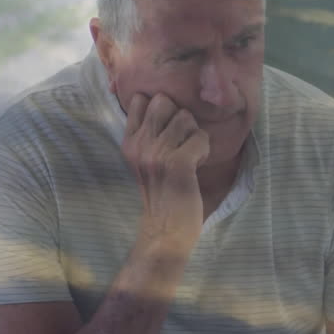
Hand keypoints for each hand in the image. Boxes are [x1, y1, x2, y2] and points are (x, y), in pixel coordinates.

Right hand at [121, 93, 209, 252]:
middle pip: (163, 101)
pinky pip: (200, 137)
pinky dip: (203, 149)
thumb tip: (169, 106)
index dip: (161, 108)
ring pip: (185, 117)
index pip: (140, 99)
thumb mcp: (145, 161)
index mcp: (129, 142)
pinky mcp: (178, 164)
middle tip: (182, 142)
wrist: (164, 233)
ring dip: (194, 135)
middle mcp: (139, 144)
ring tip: (189, 156)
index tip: (167, 129)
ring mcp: (157, 154)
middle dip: (179, 117)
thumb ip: (150, 135)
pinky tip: (196, 166)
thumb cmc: (161, 196)